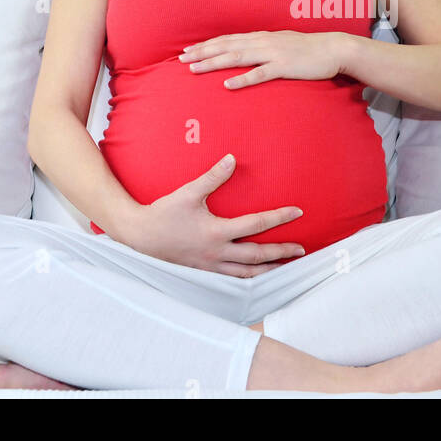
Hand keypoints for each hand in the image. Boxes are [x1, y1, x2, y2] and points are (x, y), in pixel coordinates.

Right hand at [121, 153, 306, 276]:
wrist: (139, 237)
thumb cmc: (163, 213)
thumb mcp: (188, 192)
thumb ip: (212, 177)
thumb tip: (232, 159)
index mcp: (216, 232)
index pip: (256, 225)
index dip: (279, 218)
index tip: (298, 212)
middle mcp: (217, 253)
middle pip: (258, 255)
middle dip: (282, 252)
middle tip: (301, 249)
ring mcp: (211, 267)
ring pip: (247, 274)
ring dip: (269, 271)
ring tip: (285, 268)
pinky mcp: (203, 273)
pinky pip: (232, 281)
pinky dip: (248, 280)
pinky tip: (255, 278)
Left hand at [177, 30, 349, 89]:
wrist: (334, 48)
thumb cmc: (309, 49)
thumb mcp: (282, 44)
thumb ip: (264, 48)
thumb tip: (247, 53)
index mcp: (261, 37)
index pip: (228, 39)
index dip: (206, 45)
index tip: (187, 50)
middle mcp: (263, 42)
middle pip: (226, 46)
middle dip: (202, 52)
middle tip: (180, 59)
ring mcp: (273, 54)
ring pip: (236, 57)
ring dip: (214, 63)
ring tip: (194, 69)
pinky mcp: (284, 67)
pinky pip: (260, 74)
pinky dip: (242, 79)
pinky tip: (227, 85)